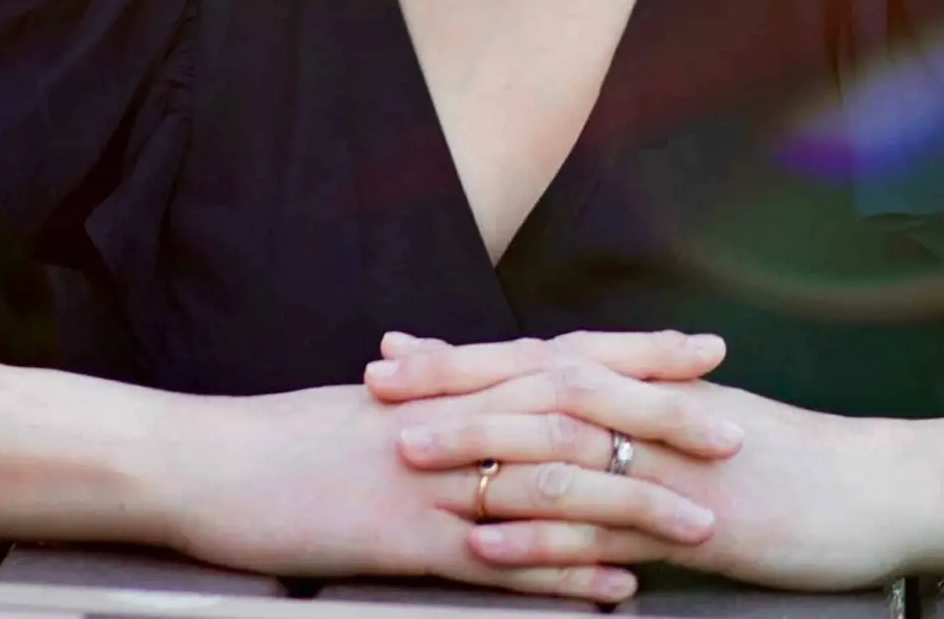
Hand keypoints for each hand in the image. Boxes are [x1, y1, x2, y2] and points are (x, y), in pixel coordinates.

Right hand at [163, 364, 727, 601]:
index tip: (702, 351)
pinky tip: (616, 592)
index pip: (561, 355)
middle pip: (576, 410)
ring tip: (701, 523)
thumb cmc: (282, 439)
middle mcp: (453, 420)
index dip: (636, 352)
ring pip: (553, 485)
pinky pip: (503, 560)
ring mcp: (433, 479)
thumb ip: (436, 402)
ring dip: (634, 502)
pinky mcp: (408, 540)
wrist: (208, 463)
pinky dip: (565, 576)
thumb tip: (481, 401)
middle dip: (661, 418)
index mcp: (448, 384)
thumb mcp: (370, 408)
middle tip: (735, 429)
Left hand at [371, 331, 928, 589]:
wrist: (876, 488)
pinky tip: (490, 539)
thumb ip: (636, 422)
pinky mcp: (689, 519)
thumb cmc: (790, 464)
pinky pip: (602, 521)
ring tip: (408, 455)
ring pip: (557, 443)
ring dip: (479, 446)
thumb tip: (570, 420)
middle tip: (378, 385)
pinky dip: (541, 527)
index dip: (464, 356)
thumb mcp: (703, 429)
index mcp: (646, 384)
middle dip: (450, 384)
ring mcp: (667, 460)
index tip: (397, 352)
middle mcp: (648, 408)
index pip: (537, 358)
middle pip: (532, 383)